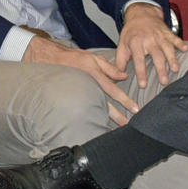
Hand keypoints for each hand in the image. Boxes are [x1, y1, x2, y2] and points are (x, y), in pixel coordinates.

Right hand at [24, 33, 138, 122]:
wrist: (51, 61)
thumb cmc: (74, 58)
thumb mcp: (94, 58)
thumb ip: (110, 68)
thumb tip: (124, 76)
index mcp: (96, 78)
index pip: (114, 91)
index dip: (126, 101)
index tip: (136, 109)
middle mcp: (90, 89)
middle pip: (106, 106)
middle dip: (118, 117)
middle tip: (128, 125)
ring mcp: (81, 95)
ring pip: (96, 110)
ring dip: (106, 120)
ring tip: (115, 130)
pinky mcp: (75, 98)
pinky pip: (86, 109)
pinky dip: (92, 118)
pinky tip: (97, 126)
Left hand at [116, 2, 187, 89]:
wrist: (141, 14)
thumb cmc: (131, 33)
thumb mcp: (122, 45)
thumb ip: (120, 62)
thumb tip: (118, 77)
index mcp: (136, 43)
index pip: (139, 60)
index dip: (141, 73)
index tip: (143, 85)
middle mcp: (149, 39)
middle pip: (156, 55)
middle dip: (161, 69)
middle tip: (164, 82)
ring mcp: (159, 36)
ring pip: (167, 48)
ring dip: (172, 59)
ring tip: (176, 70)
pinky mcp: (168, 32)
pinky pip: (175, 38)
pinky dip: (181, 43)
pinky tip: (186, 49)